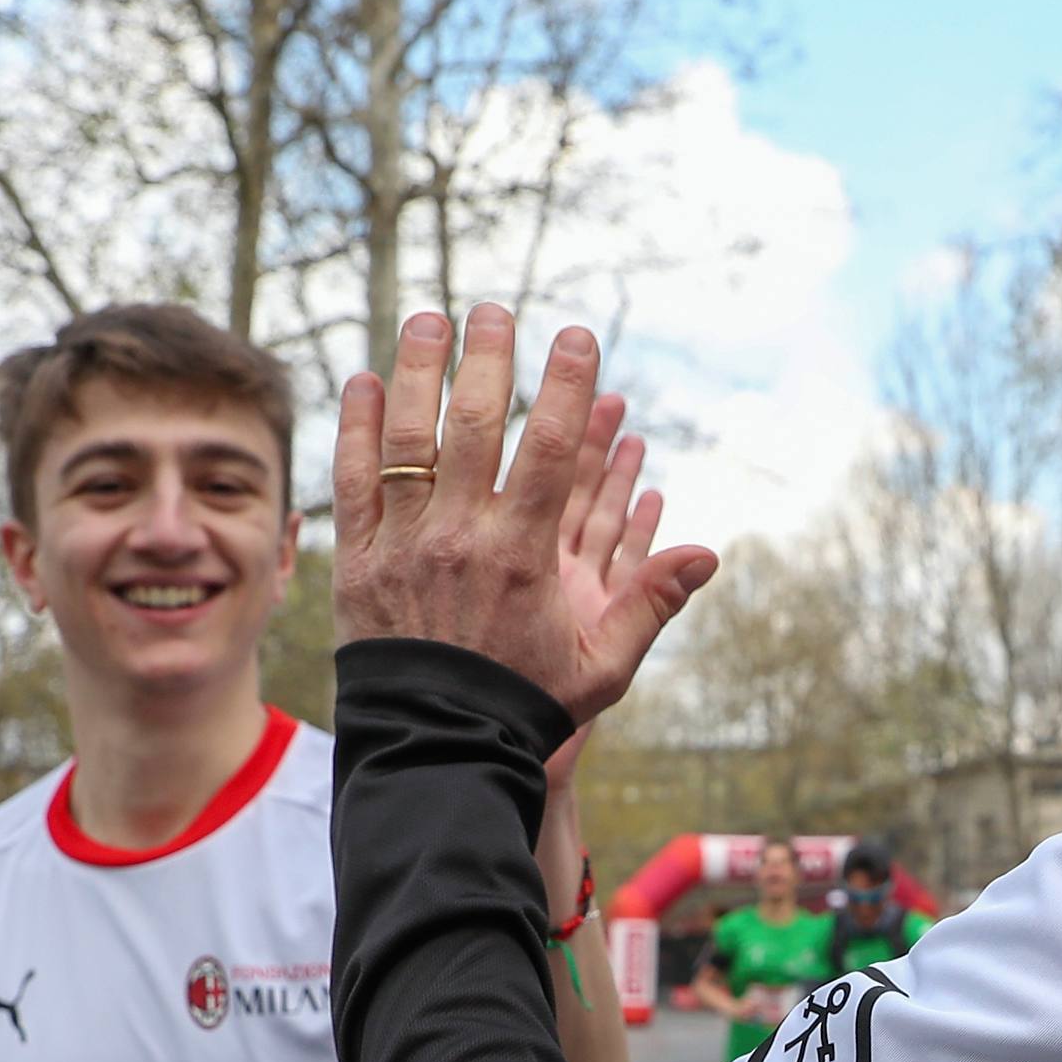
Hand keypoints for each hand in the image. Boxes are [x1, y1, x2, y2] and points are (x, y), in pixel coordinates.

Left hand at [336, 305, 717, 722]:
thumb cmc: (526, 705)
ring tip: (428, 320)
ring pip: (405, 442)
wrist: (440, 750)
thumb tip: (708, 554)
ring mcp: (403, 547)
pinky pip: (352, 482)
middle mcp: (459, 541)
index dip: (566, 387)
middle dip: (485, 360)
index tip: (578, 337)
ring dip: (417, 373)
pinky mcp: (358, 562)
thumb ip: (652, 603)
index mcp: (522, 558)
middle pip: (471, 428)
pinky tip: (364, 382)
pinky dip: (355, 428)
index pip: (549, 452)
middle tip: (493, 310)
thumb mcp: (602, 664)